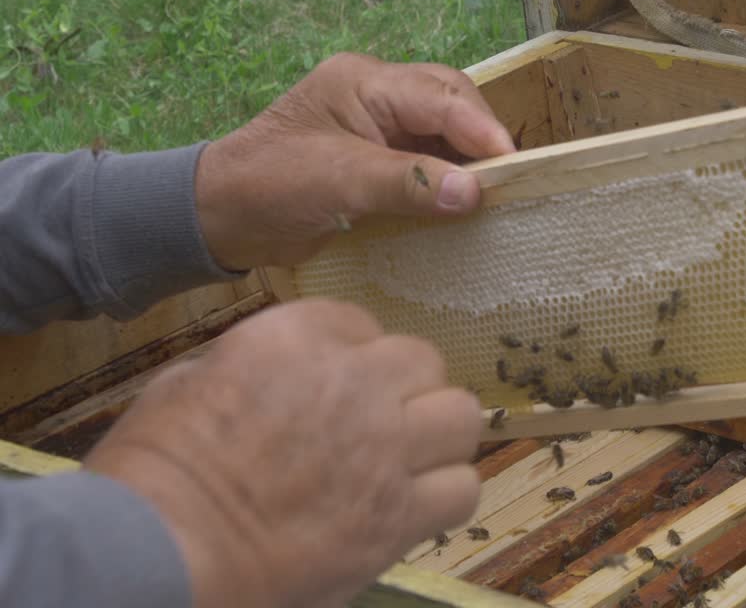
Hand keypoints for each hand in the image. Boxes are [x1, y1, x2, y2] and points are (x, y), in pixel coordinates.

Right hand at [84, 299, 482, 607]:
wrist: (160, 551)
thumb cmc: (154, 471)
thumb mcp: (188, 382)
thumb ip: (252, 366)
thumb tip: (276, 378)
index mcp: (297, 337)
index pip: (360, 323)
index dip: (353, 356)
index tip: (340, 384)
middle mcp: (356, 382)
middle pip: (422, 361)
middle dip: (404, 388)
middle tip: (382, 420)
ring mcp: (386, 447)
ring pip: (460, 417)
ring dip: (439, 435)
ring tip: (412, 459)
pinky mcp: (398, 513)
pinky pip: (462, 488)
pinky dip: (445, 495)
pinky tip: (417, 506)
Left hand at [195, 52, 515, 270]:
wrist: (218, 219)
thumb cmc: (268, 188)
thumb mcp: (338, 182)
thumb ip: (407, 183)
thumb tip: (474, 193)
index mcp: (364, 82)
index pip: (440, 97)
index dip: (483, 132)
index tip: (515, 169)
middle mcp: (377, 94)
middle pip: (452, 102)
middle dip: (483, 139)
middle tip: (510, 182)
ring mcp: (379, 125)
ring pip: (446, 130)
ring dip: (471, 160)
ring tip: (496, 194)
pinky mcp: (380, 157)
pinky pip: (430, 158)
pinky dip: (451, 180)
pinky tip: (466, 205)